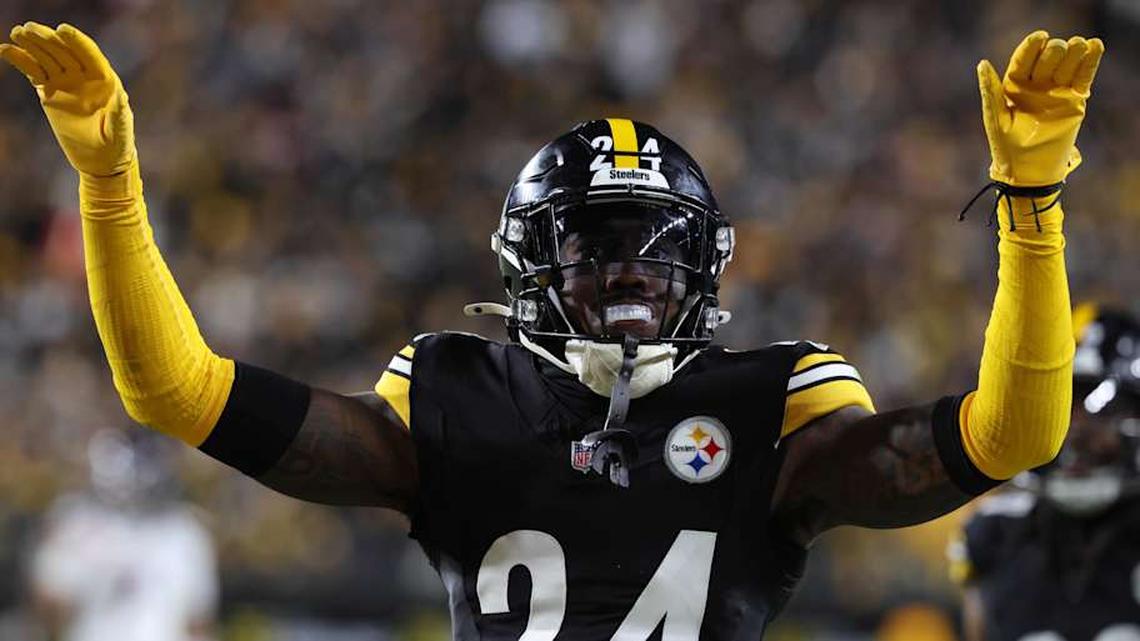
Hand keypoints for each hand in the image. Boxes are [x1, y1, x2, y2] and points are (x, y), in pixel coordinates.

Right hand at [0, 22, 134, 176]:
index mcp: (105, 79)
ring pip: (46, 58)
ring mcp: (65, 82)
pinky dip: (21, 61)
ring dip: (31, 45)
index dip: (76, 41)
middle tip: (28, 29)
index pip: (89, 54)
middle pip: (64, 52)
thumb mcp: (120, 130)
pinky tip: (6, 50)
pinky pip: (34, 72)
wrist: (101, 159)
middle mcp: (84, 76)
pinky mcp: (49, 91)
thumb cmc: (117, 144)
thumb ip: (119, 114)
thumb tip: (122, 97)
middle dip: (47, 39)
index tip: (61, 29)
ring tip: (16, 32)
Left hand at [977, 30, 1103, 185]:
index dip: (1031, 46)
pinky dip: (1089, 62)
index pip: (1023, 60)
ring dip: (1073, 52)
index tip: (1040, 36)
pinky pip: (1083, 77)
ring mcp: (1056, 91)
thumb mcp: (996, 117)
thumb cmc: (1007, 146)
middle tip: (1057, 50)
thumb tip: (982, 63)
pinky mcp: (1074, 99)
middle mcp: (1036, 84)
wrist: (1029, 170)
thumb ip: (990, 90)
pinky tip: (1094, 47)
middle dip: (1053, 52)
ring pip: (1067, 64)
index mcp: (1014, 85)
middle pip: (1047, 58)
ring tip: (1078, 45)